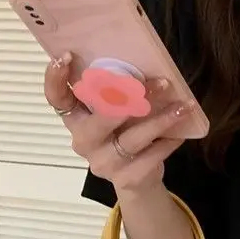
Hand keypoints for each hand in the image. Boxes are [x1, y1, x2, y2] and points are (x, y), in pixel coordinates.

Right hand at [44, 53, 190, 196]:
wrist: (138, 182)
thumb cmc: (124, 137)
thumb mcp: (116, 117)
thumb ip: (116, 97)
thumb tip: (144, 66)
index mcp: (75, 120)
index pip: (56, 98)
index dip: (56, 78)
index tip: (66, 56)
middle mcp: (84, 141)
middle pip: (103, 117)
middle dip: (133, 97)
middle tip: (161, 82)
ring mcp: (104, 162)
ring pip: (134, 138)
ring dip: (162, 119)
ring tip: (183, 106)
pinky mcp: (127, 177)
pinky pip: (152, 156)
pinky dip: (169, 141)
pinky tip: (181, 132)